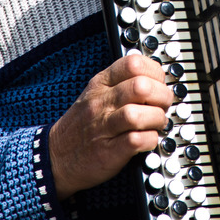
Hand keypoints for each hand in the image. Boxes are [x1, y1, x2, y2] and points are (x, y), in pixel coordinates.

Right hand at [49, 55, 172, 199]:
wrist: (56, 156)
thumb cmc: (83, 124)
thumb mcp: (97, 93)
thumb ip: (122, 81)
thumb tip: (155, 77)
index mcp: (101, 83)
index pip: (133, 63)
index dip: (155, 72)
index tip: (159, 83)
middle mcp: (101, 102)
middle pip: (140, 87)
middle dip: (162, 96)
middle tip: (163, 106)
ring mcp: (103, 127)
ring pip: (137, 114)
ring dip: (157, 119)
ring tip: (158, 124)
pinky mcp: (108, 152)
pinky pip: (135, 141)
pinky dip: (150, 140)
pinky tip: (149, 140)